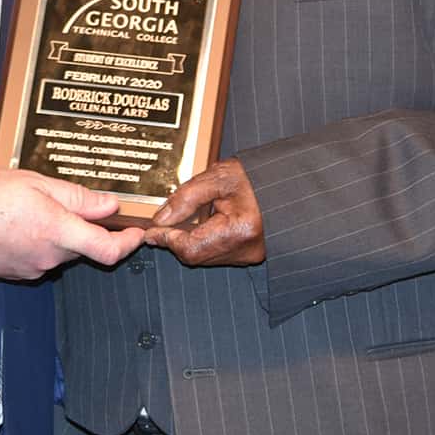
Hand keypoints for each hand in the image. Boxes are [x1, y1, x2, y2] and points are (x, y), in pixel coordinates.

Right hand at [0, 169, 144, 279]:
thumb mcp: (35, 183)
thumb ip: (76, 197)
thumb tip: (109, 206)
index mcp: (57, 231)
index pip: (108, 250)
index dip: (128, 244)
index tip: (135, 233)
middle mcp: (48, 257)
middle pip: (82, 247)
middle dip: (81, 227)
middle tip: (66, 200)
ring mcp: (30, 269)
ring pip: (59, 251)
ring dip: (56, 233)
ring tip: (29, 206)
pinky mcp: (14, 274)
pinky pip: (38, 257)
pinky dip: (36, 241)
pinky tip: (15, 223)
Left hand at [144, 158, 264, 265]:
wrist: (284, 185)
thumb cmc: (257, 177)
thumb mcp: (218, 177)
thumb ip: (186, 198)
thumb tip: (160, 219)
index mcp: (240, 229)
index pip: (190, 247)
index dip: (166, 239)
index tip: (150, 230)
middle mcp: (246, 250)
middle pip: (195, 256)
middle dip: (175, 240)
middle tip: (161, 222)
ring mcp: (249, 256)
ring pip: (204, 257)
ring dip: (188, 240)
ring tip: (184, 217)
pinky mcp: (249, 255)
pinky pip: (215, 253)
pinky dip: (203, 241)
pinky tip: (201, 223)